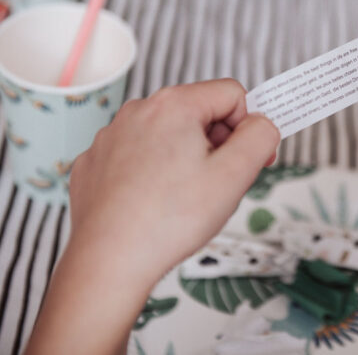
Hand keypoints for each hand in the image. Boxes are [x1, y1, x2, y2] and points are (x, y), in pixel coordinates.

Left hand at [25, 80, 278, 354]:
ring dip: (185, 159)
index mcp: (173, 105)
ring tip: (183, 199)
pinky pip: (137, 156)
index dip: (248, 127)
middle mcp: (137, 111)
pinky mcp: (95, 162)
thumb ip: (260, 137)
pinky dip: (152, 174)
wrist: (108, 263)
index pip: (231, 95)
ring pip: (168, 135)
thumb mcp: (235, 175)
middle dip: (216, 144)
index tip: (246, 161)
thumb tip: (262, 123)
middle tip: (217, 185)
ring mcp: (110, 136)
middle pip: (198, 113)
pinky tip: (153, 203)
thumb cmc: (169, 221)